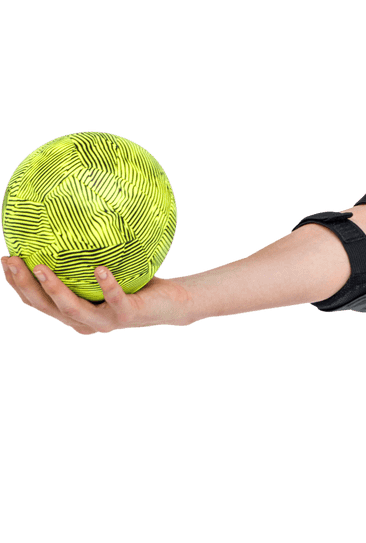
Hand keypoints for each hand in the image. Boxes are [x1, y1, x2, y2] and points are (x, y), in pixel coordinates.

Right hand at [1, 255, 193, 334]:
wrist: (172, 303)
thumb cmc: (136, 284)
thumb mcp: (108, 270)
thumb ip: (87, 258)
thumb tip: (72, 220)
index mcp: (74, 312)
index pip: (37, 302)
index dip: (18, 285)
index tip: (5, 260)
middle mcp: (84, 322)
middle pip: (45, 306)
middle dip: (24, 285)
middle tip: (12, 261)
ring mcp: (105, 321)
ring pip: (71, 308)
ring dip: (54, 288)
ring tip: (41, 267)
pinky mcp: (127, 316)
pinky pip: (114, 299)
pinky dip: (106, 285)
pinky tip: (100, 269)